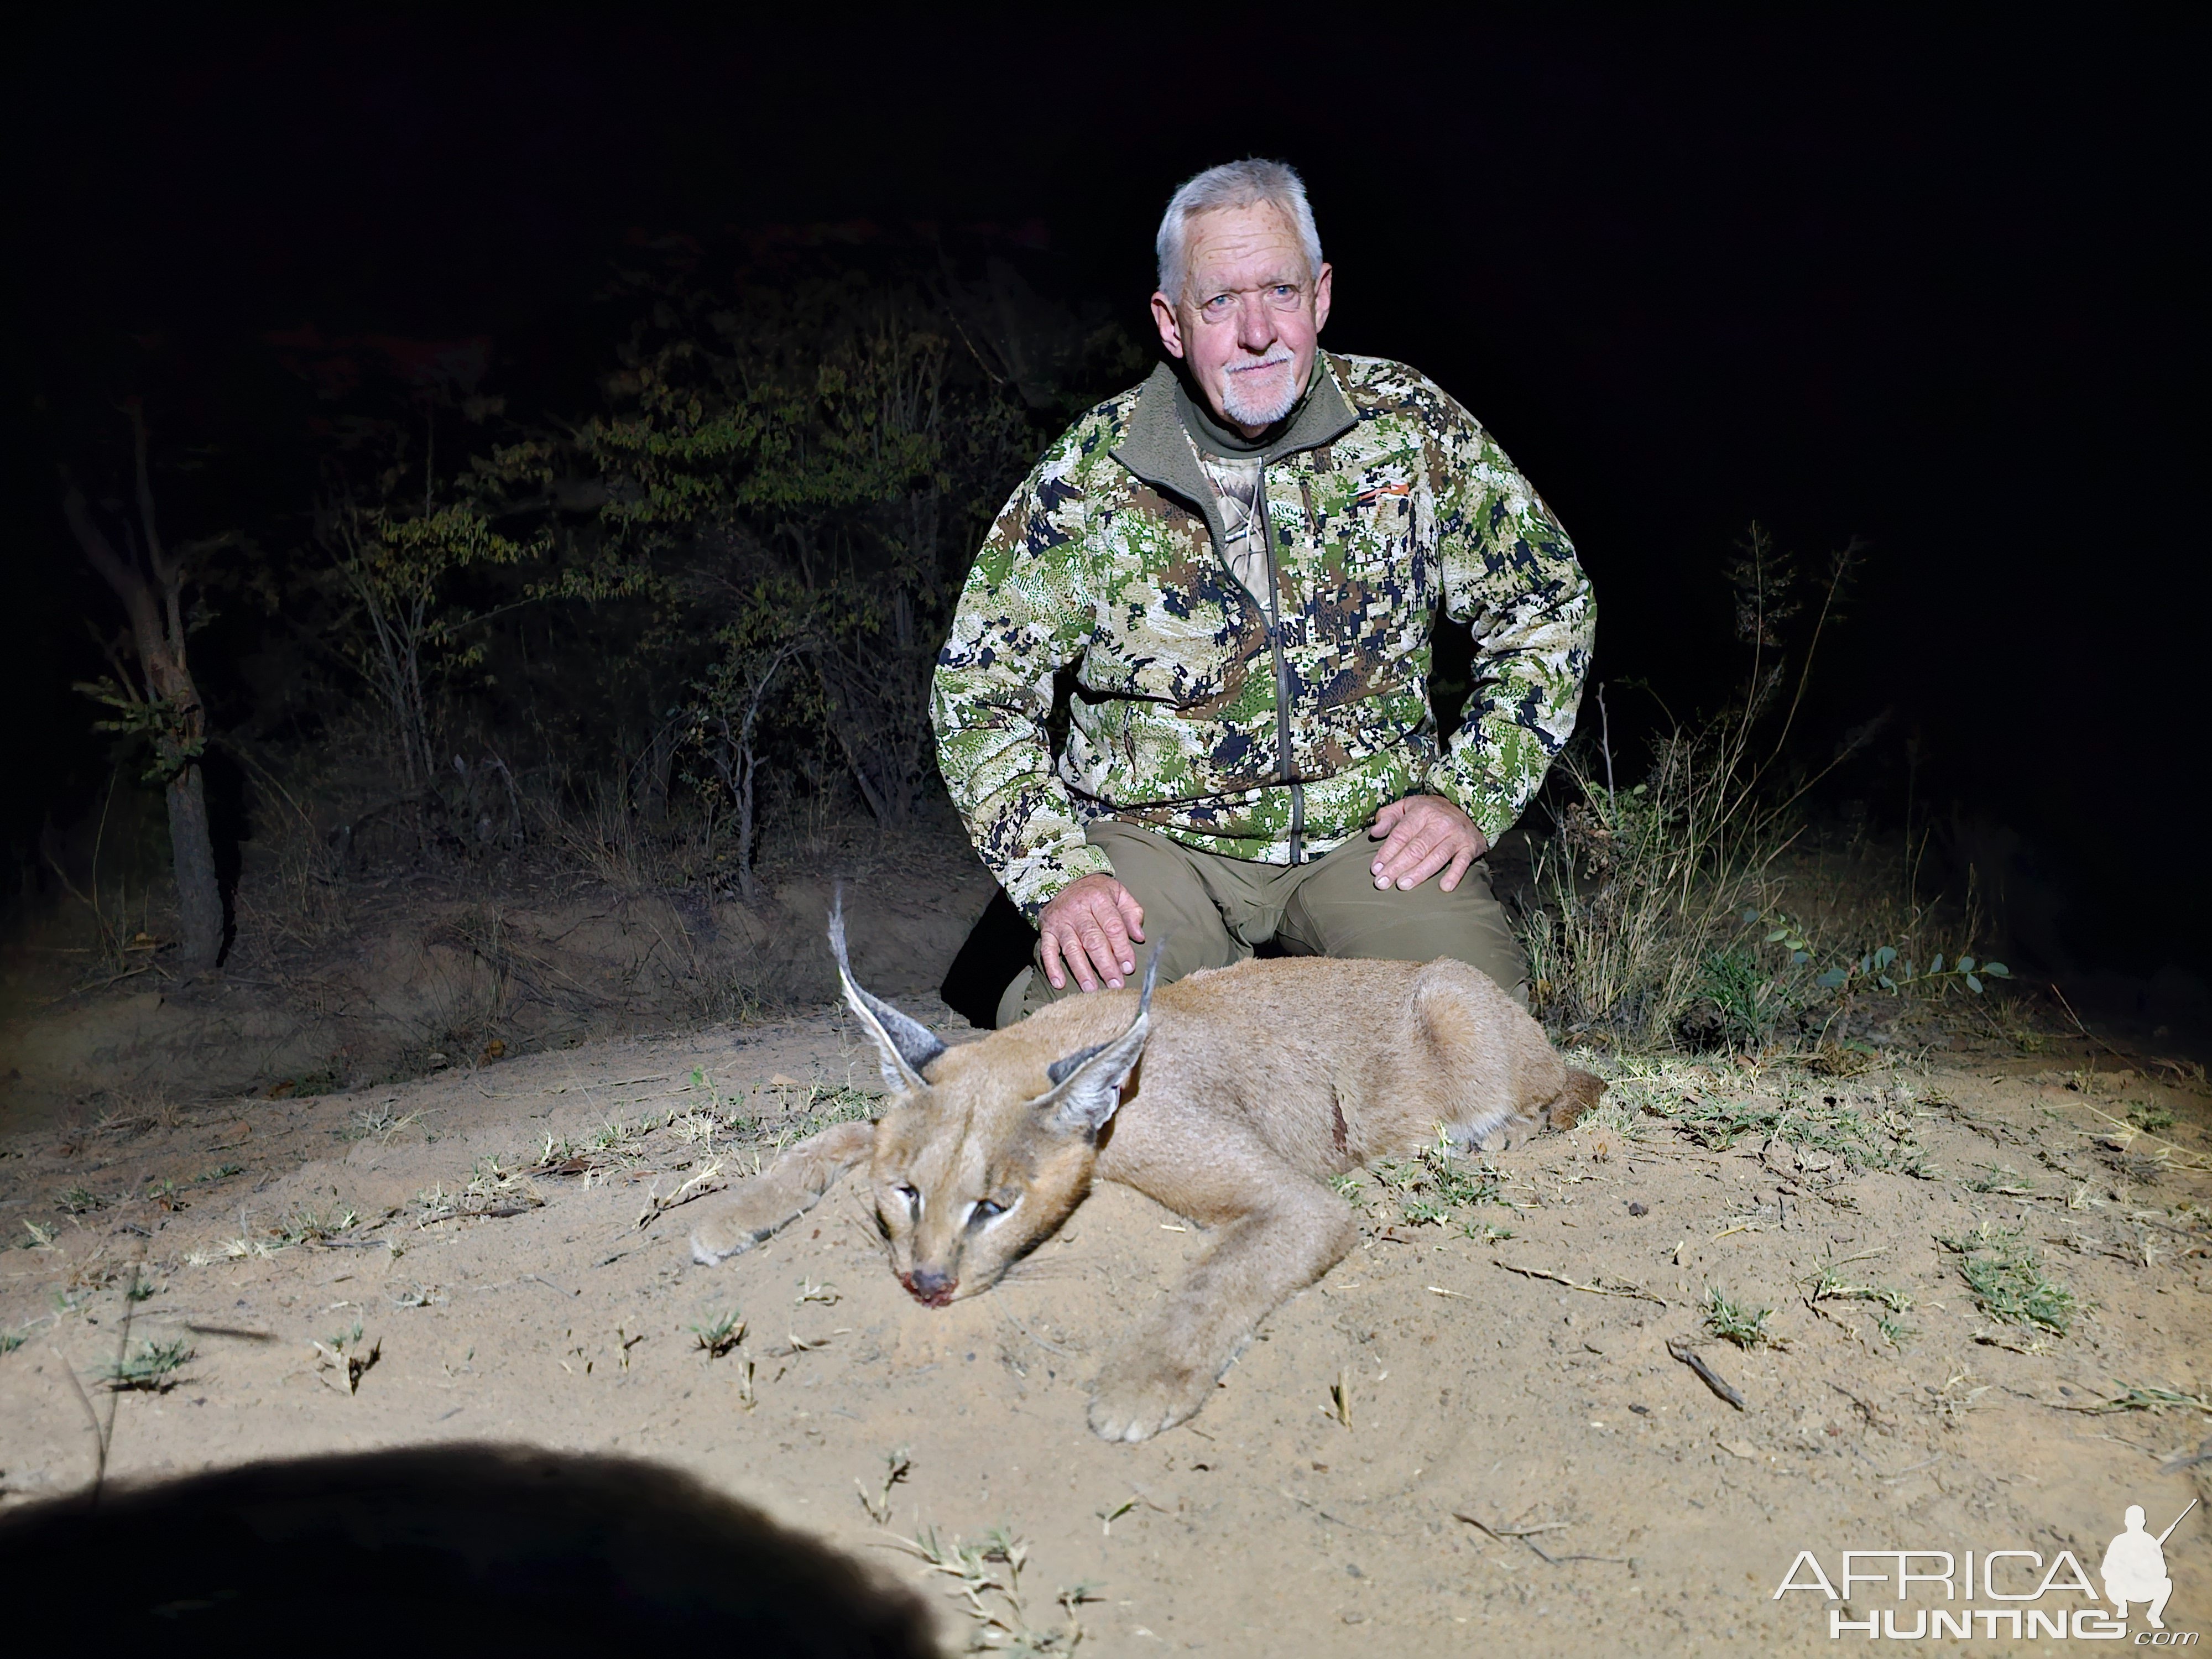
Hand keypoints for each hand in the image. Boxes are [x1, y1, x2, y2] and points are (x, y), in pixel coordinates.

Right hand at [1038, 873, 1146, 992]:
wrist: (1062, 879)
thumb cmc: (1096, 891)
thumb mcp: (1118, 893)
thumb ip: (1132, 913)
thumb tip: (1139, 937)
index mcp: (1099, 899)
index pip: (1113, 927)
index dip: (1121, 948)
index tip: (1129, 967)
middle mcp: (1078, 910)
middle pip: (1093, 940)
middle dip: (1105, 965)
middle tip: (1115, 984)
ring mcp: (1061, 921)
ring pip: (1071, 948)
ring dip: (1081, 971)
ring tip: (1091, 989)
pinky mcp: (1047, 930)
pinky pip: (1047, 950)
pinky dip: (1052, 967)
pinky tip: (1059, 983)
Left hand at [1368, 795, 1487, 892]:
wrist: (1468, 808)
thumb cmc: (1431, 811)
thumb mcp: (1408, 805)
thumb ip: (1388, 816)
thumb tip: (1375, 832)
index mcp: (1422, 811)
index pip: (1401, 834)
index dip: (1387, 852)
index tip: (1375, 869)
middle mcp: (1440, 823)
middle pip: (1416, 848)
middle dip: (1397, 867)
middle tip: (1383, 882)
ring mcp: (1456, 835)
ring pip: (1436, 857)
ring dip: (1419, 873)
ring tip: (1403, 885)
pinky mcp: (1470, 846)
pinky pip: (1462, 862)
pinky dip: (1455, 874)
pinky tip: (1445, 887)